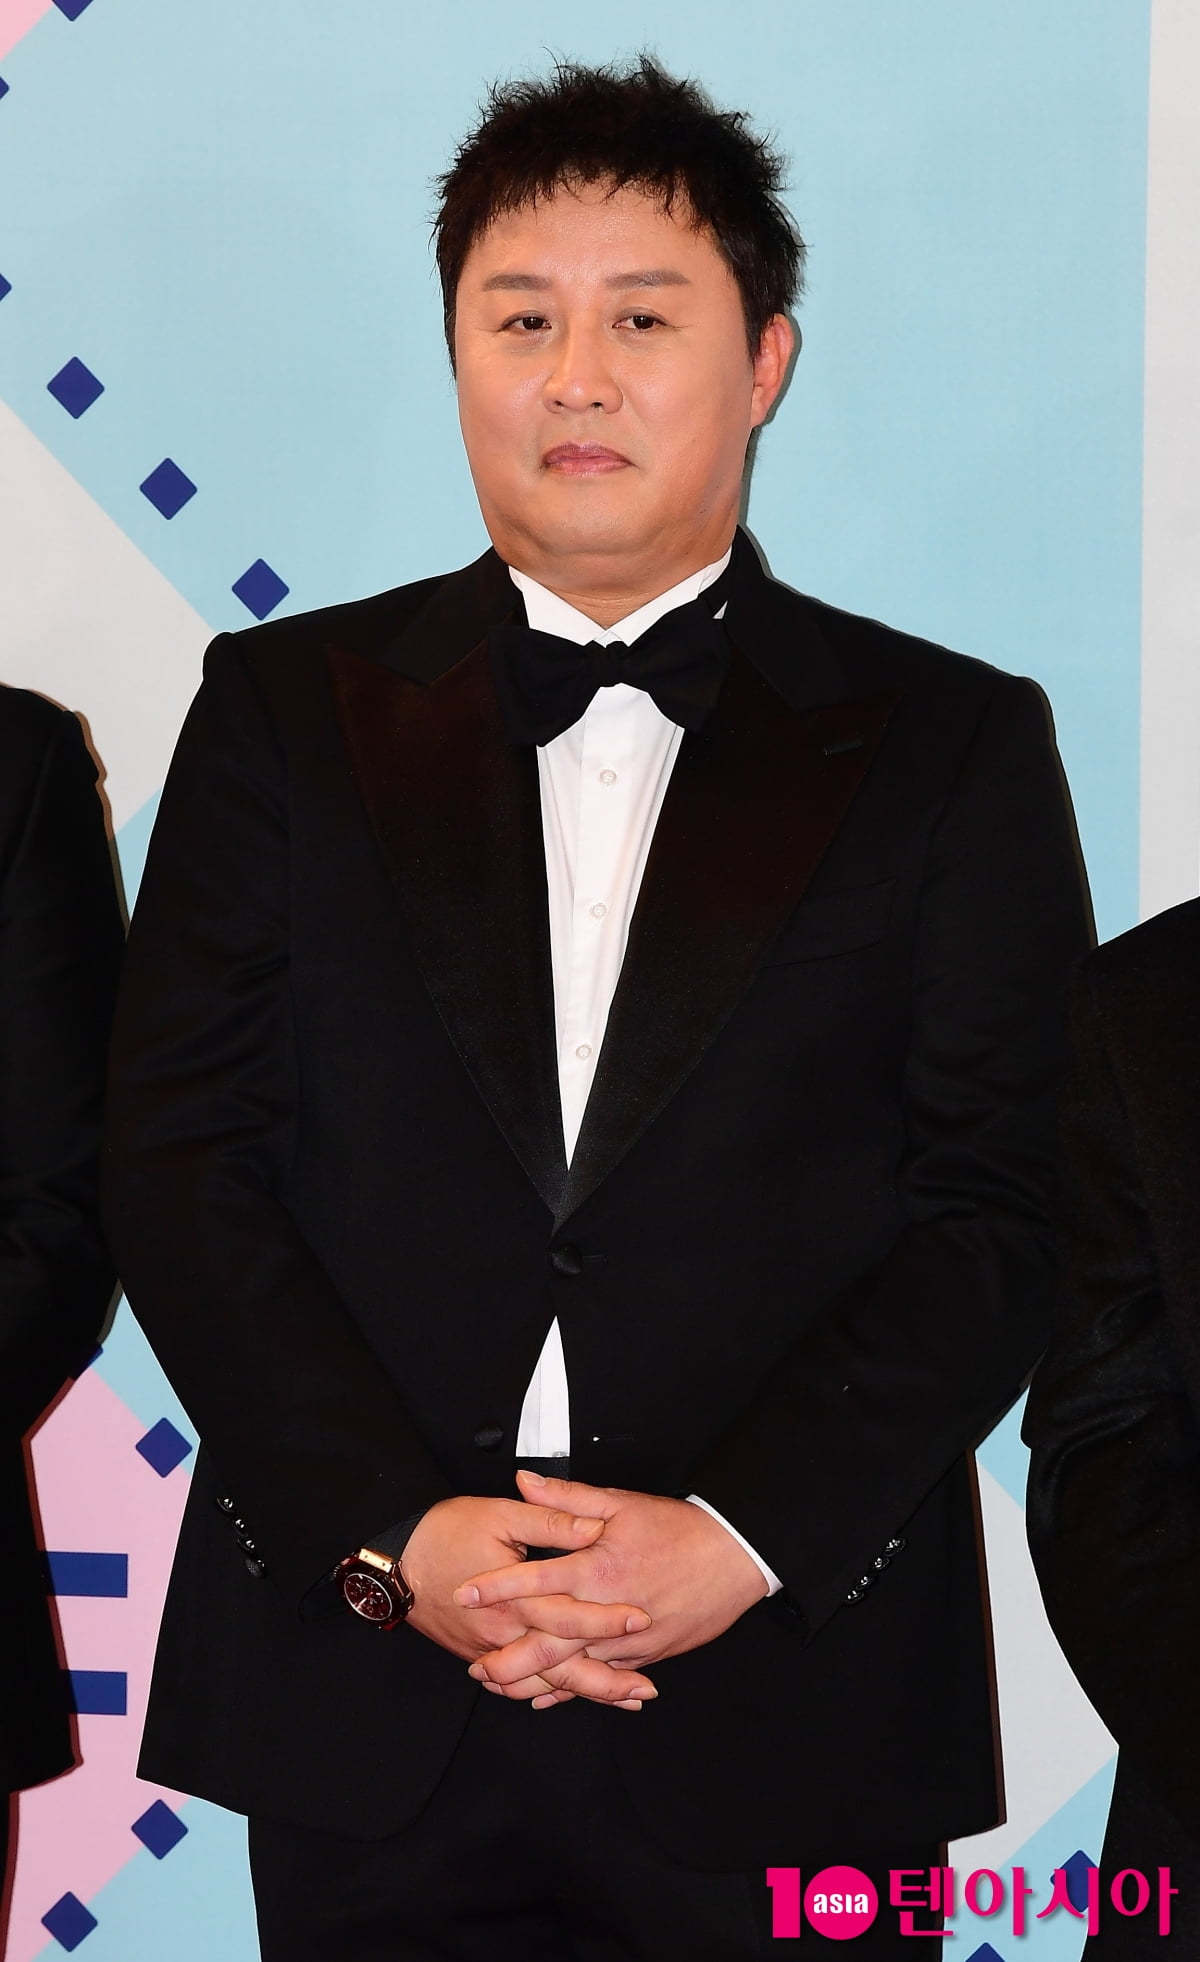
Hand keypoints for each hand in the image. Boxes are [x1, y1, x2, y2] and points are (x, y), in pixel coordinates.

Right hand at [401, 1493, 657, 1709]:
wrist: (395, 1560)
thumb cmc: (446, 1530)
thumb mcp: (501, 1515)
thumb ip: (550, 1521)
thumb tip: (594, 1527)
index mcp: (515, 1598)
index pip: (570, 1616)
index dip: (608, 1621)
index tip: (643, 1621)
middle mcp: (504, 1632)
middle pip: (561, 1668)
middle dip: (606, 1682)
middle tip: (646, 1691)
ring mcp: (490, 1649)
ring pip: (542, 1682)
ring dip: (583, 1692)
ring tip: (624, 1699)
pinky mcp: (480, 1653)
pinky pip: (518, 1682)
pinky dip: (547, 1691)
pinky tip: (569, 1694)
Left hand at [454, 1472, 768, 1705]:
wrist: (734, 1558)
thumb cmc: (679, 1529)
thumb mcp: (621, 1503)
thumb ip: (567, 1498)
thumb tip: (524, 1481)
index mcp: (598, 1568)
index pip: (536, 1580)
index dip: (497, 1588)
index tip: (465, 1593)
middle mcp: (608, 1610)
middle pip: (548, 1642)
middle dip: (508, 1659)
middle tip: (474, 1668)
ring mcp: (628, 1640)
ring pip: (573, 1669)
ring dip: (534, 1681)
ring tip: (501, 1687)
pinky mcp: (645, 1656)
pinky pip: (602, 1679)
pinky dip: (574, 1690)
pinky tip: (549, 1697)